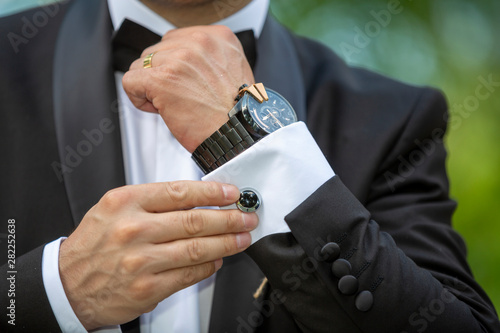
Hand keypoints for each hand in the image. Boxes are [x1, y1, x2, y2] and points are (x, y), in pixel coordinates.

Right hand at [59, 181, 257, 329]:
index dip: (212, 193)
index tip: (232, 193)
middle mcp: (133, 230)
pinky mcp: (147, 288)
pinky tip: (218, 259)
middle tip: (246, 217)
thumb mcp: (115, 208)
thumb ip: (153, 201)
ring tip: (242, 238)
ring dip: (226, 243)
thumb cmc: (95, 243)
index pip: (179, 193)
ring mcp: (141, 261)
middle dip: (228, 218)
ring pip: (196, 249)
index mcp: (126, 203)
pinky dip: (209, 266)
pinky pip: (188, 275)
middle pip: (194, 221)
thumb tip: (198, 200)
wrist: (67, 283)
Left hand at [122, 25, 254, 152]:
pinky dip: (139, 99)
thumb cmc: (235, 113)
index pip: (176, 39)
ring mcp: (179, 59)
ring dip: (152, 87)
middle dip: (163, 75)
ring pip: (141, 65)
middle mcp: (199, 42)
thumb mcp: (232, 70)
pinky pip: (131, 81)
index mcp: (218, 36)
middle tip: (183, 96)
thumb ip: (207, 58)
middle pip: (157, 50)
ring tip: (175, 104)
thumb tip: (181, 59)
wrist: (236, 135)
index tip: (188, 83)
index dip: (176, 65)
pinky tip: (160, 109)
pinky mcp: (161, 79)